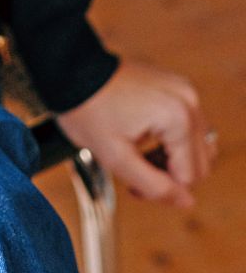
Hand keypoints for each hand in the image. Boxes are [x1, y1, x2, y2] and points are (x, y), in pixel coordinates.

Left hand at [54, 56, 215, 208]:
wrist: (72, 70)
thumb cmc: (88, 109)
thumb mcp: (116, 158)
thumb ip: (155, 186)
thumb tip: (186, 202)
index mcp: (177, 118)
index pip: (188, 176)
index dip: (162, 189)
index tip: (133, 186)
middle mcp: (188, 101)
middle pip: (200, 163)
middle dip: (170, 176)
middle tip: (135, 173)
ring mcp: (184, 92)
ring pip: (197, 147)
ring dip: (173, 161)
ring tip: (139, 158)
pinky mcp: (176, 88)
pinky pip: (188, 128)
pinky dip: (172, 142)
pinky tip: (144, 141)